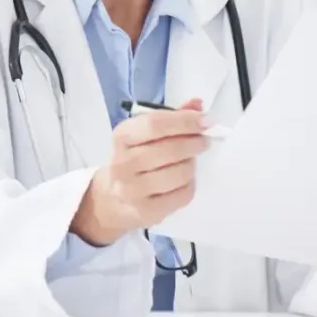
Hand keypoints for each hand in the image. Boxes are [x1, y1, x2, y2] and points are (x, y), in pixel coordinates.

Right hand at [72, 99, 210, 245]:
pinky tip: (183, 180)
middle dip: (193, 143)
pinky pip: (182, 195)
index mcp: (122, 137)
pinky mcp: (146, 211)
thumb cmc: (133, 158)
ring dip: (191, 165)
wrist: (110, 198)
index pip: (155, 124)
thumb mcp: (143, 134)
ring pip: (178, 174)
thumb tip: (198, 104)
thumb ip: (171, 117)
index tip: (205, 121)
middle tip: (204, 141)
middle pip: (169, 150)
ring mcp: (133, 190)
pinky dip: (190, 185)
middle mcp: (123, 163)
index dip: (184, 121)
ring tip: (189, 161)